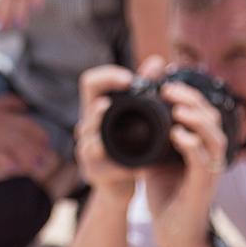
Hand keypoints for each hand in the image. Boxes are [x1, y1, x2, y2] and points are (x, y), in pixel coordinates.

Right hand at [0, 94, 55, 175]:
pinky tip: (13, 169)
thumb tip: (25, 105)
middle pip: (26, 138)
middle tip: (46, 161)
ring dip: (27, 157)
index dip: (40, 135)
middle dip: (38, 150)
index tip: (46, 144)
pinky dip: (6, 160)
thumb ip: (9, 102)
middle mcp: (3, 125)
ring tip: (36, 168)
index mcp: (7, 116)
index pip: (30, 125)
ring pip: (15, 147)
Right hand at [74, 64, 140, 194]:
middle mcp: (87, 127)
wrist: (118, 185)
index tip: (128, 79)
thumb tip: (158, 61)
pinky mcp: (94, 174)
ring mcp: (87, 151)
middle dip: (99, 106)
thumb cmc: (125, 146)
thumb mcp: (133, 116)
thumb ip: (144, 87)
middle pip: (86, 108)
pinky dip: (124, 167)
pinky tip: (140, 167)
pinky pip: (107, 167)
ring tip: (120, 128)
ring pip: (89, 138)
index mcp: (97, 110)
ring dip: (101, 129)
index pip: (90, 82)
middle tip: (113, 104)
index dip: (106, 76)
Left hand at [138, 56, 227, 246]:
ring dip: (196, 118)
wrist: (174, 234)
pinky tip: (177, 134)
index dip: (189, 93)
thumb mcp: (156, 158)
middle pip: (213, 117)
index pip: (203, 110)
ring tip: (177, 106)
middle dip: (192, 98)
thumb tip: (134, 111)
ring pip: (215, 136)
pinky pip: (203, 161)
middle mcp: (210, 155)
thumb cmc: (167, 195)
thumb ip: (151, 136)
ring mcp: (209, 171)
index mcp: (200, 145)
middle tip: (168, 88)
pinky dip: (192, 144)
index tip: (166, 80)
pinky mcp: (203, 187)